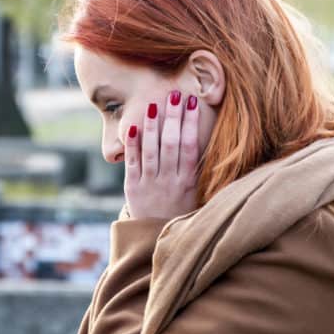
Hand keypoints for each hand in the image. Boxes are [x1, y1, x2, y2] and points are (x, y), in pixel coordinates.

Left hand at [124, 90, 199, 219]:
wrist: (154, 238)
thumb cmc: (178, 211)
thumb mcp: (194, 193)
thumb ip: (195, 169)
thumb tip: (202, 138)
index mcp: (187, 181)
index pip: (190, 146)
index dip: (191, 123)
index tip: (192, 103)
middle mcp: (169, 181)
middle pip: (172, 143)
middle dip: (173, 117)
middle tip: (174, 94)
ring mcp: (150, 183)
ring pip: (151, 150)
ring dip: (152, 125)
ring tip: (154, 104)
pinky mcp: (132, 187)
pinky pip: (132, 162)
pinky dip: (132, 144)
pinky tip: (133, 127)